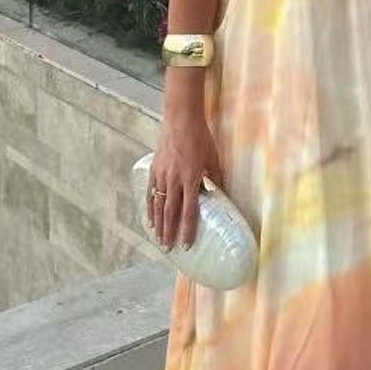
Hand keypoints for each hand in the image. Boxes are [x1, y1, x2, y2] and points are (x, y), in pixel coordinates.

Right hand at [147, 112, 223, 249]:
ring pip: (158, 205)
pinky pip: (150, 193)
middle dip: (170, 233)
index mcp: (191, 178)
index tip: (187, 244)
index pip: (190, 210)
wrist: (181, 120)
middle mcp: (175, 180)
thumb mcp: (213, 158)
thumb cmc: (200, 138)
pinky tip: (150, 219)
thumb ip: (216, 177)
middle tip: (170, 249)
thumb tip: (221, 194)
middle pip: (171, 213)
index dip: (188, 229)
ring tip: (159, 240)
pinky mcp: (154, 170)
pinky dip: (149, 208)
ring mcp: (162, 176)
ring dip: (159, 225)